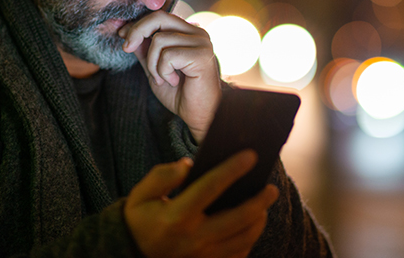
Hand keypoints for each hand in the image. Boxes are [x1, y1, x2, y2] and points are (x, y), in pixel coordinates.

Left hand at [119, 11, 220, 141]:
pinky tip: (174, 81)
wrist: (198, 114)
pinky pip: (168, 56)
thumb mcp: (154, 67)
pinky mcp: (201, 55)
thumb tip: (125, 31)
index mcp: (188, 33)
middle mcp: (197, 33)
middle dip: (137, 32)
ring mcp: (201, 42)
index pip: (159, 16)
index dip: (137, 24)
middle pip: (159, 18)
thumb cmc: (179, 93)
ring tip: (164, 79)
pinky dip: (164, 72)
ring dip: (153, 64)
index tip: (121, 35)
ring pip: (160, 40)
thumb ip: (144, 49)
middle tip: (126, 48)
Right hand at [124, 150, 279, 257]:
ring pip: (244, 239)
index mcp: (177, 216)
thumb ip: (162, 176)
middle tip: (271, 188)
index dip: (232, 169)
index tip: (251, 155)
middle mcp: (193, 238)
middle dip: (259, 201)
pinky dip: (249, 240)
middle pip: (238, 218)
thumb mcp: (140, 194)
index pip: (211, 187)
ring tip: (264, 205)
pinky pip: (238, 255)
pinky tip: (251, 226)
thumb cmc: (140, 219)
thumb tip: (187, 165)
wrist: (131, 255)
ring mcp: (203, 255)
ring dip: (259, 221)